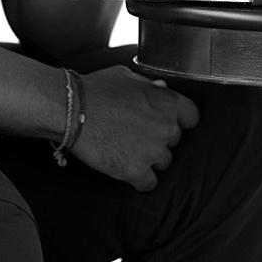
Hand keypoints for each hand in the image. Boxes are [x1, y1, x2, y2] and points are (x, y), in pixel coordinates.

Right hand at [68, 66, 199, 190]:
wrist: (70, 110)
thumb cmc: (95, 90)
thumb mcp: (126, 77)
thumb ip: (149, 86)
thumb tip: (161, 88)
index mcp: (168, 102)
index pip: (191, 117)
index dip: (179, 121)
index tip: (168, 122)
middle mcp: (166, 127)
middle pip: (174, 141)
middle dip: (159, 139)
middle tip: (138, 135)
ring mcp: (153, 151)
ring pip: (163, 162)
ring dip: (150, 159)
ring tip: (128, 151)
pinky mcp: (136, 171)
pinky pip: (149, 183)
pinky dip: (140, 180)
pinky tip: (127, 171)